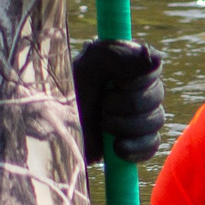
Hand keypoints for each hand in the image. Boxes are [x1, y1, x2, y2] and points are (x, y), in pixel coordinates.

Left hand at [73, 39, 162, 163]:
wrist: (47, 136)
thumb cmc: (61, 98)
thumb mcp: (84, 69)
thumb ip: (117, 57)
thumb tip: (156, 58)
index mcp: (123, 66)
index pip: (153, 68)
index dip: (138, 79)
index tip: (116, 82)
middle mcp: (133, 89)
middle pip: (156, 95)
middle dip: (128, 105)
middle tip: (102, 106)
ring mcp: (136, 116)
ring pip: (156, 120)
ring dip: (129, 126)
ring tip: (104, 127)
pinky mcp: (134, 142)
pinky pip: (152, 144)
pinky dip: (136, 148)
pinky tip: (117, 148)